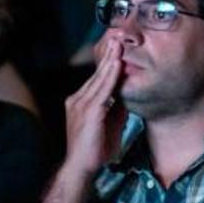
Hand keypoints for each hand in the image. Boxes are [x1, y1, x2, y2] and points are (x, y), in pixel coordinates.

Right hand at [62, 40, 126, 179]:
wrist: (81, 167)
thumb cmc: (95, 149)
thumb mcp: (109, 122)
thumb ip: (116, 107)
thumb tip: (127, 93)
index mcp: (79, 102)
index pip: (95, 78)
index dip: (106, 62)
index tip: (116, 46)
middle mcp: (76, 99)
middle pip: (95, 73)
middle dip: (107, 54)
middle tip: (117, 34)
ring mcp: (80, 105)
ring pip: (98, 78)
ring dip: (110, 59)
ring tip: (118, 42)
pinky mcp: (88, 112)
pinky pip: (102, 90)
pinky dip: (110, 76)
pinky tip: (117, 64)